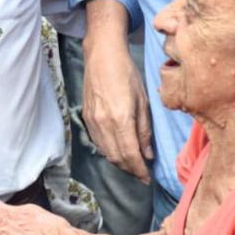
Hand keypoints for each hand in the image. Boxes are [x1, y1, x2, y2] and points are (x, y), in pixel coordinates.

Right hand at [82, 12, 153, 181]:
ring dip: (119, 162)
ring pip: (106, 152)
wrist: (102, 56)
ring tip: (132, 164)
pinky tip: (118, 150)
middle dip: (130, 169)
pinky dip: (109, 151)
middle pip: (116, 158)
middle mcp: (104, 124)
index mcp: (121, 119)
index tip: (148, 178)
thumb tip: (147, 154)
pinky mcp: (86, 117)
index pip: (130, 155)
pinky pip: (98, 142)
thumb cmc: (127, 74)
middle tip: (142, 173)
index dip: (140, 170)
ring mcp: (92, 121)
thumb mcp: (143, 101)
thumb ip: (144, 130)